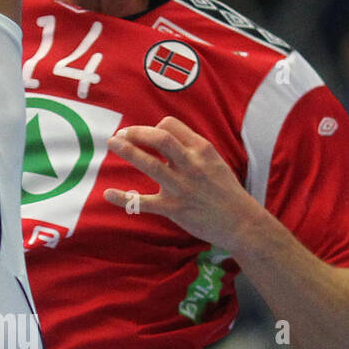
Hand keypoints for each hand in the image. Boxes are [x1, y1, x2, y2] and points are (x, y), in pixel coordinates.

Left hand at [104, 116, 261, 252]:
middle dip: (136, 132)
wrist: (241, 221)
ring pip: (150, 164)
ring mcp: (181, 187)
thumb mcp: (214, 161)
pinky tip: (107, 193)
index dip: (153, 127)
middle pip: (159, 138)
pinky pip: (143, 202)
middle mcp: (191, 164)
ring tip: (113, 143)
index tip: (143, 135)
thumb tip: (166, 139)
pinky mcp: (173, 208)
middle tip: (121, 135)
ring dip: (128, 151)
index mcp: (201, 149)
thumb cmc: (226, 191)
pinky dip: (123, 198)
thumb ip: (191, 149)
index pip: (170, 126)